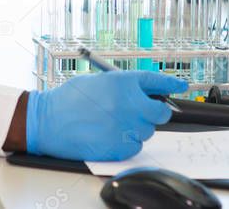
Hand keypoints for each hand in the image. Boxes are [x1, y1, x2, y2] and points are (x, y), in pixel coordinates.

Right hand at [25, 71, 186, 160]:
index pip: (157, 82)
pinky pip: (135, 146)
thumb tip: (141, 92)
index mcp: (122, 83)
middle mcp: (129, 104)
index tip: (181, 86)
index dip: (171, 83)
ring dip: (136, 128)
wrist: (47, 121)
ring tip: (111, 123)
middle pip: (160, 112)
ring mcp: (126, 127)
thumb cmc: (68, 100)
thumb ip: (122, 85)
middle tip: (140, 112)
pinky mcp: (120, 147)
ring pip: (147, 131)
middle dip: (154, 111)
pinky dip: (126, 142)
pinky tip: (107, 135)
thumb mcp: (96, 81)